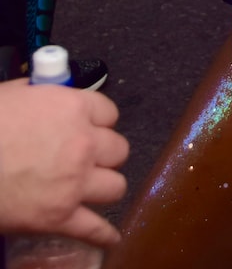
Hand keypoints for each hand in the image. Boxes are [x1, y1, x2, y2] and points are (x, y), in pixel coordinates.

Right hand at [0, 79, 128, 245]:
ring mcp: (75, 183)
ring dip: (104, 186)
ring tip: (92, 188)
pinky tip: (109, 236)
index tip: (91, 128)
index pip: (109, 113)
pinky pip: (94, 229)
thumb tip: (51, 93)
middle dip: (104, 153)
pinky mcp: (60, 218)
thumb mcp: (16, 93)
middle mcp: (84, 144)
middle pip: (118, 149)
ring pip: (115, 186)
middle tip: (88, 158)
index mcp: (74, 108)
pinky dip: (102, 234)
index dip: (99, 122)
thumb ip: (43, 94)